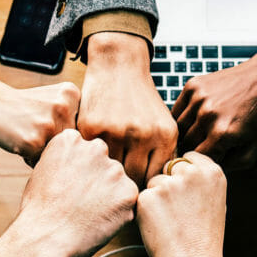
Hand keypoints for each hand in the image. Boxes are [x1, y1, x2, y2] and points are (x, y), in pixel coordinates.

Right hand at [0, 82, 79, 164]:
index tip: (47, 122)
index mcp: (72, 94)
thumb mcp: (52, 99)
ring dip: (42, 151)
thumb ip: (72, 117)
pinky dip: (29, 157)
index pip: (82, 129)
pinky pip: (40, 161)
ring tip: (27, 134)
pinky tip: (20, 140)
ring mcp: (49, 124)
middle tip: (34, 128)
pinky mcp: (34, 141)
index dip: (63, 131)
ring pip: (57, 153)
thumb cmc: (20, 105)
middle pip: (71, 143)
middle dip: (54, 143)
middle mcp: (64, 107)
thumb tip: (90, 150)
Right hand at [13, 128, 139, 256]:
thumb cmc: (39, 210)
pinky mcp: (128, 192)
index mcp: (71, 139)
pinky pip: (127, 201)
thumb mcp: (42, 171)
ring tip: (87, 214)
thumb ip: (66, 160)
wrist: (45, 239)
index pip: (84, 151)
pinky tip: (98, 221)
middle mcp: (96, 148)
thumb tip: (79, 164)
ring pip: (116, 182)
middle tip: (80, 202)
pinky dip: (117, 212)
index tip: (68, 186)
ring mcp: (114, 170)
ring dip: (108, 196)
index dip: (77, 172)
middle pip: (103, 163)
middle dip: (96, 180)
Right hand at [78, 32, 177, 184]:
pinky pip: (92, 156)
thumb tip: (157, 191)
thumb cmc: (141, 100)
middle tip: (118, 185)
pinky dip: (91, 159)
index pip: (155, 178)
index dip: (145, 187)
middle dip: (126, 184)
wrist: (118, 66)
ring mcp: (116, 131)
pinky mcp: (92, 127)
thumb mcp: (162, 123)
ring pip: (110, 170)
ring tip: (104, 175)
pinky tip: (92, 158)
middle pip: (134, 179)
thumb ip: (162, 155)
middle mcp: (143, 135)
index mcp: (165, 136)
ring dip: (106, 174)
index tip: (136, 187)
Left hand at [137, 152, 226, 256]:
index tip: (187, 191)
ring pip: (154, 182)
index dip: (184, 174)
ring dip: (157, 198)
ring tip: (172, 221)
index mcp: (212, 172)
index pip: (189, 157)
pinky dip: (146, 211)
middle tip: (179, 211)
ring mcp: (168, 184)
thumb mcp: (215, 201)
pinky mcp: (148, 197)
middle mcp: (191, 173)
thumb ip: (200, 179)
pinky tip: (160, 226)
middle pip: (169, 167)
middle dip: (169, 184)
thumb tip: (180, 166)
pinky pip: (142, 197)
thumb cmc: (203, 238)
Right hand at [171, 55, 256, 168]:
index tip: (208, 158)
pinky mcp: (193, 86)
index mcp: (222, 134)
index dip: (202, 161)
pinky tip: (196, 117)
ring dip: (186, 133)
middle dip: (194, 148)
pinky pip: (177, 110)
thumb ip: (230, 166)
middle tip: (206, 145)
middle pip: (186, 144)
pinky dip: (182, 117)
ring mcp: (198, 99)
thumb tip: (207, 170)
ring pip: (178, 128)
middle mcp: (208, 115)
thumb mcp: (253, 148)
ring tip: (201, 132)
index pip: (197, 160)